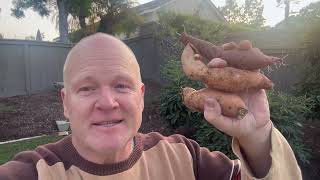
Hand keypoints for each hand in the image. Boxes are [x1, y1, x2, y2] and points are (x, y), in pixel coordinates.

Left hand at [204, 40, 271, 176]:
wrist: (256, 127)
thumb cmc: (236, 126)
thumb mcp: (225, 125)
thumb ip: (215, 117)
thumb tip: (209, 101)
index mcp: (214, 88)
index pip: (205, 72)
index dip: (200, 62)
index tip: (196, 54)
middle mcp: (225, 79)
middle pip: (221, 61)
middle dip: (222, 51)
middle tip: (225, 47)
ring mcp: (239, 77)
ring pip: (237, 59)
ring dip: (239, 50)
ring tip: (243, 44)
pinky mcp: (254, 78)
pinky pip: (254, 65)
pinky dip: (255, 56)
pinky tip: (255, 50)